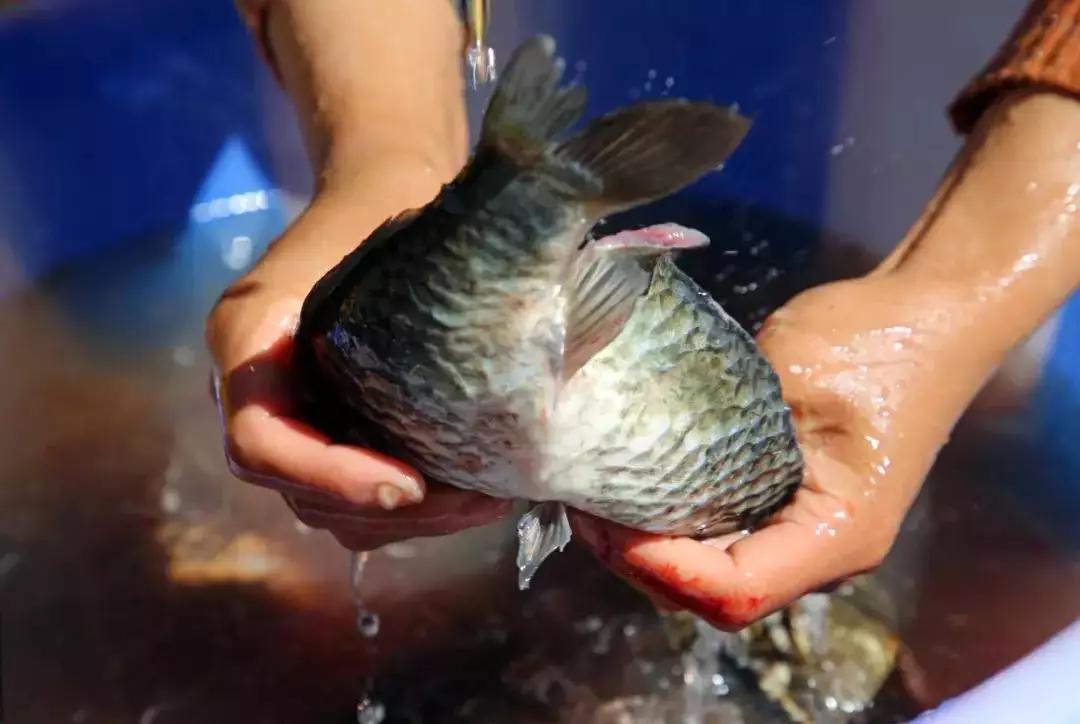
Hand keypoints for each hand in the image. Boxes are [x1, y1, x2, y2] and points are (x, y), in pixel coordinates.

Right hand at [208, 0, 510, 550]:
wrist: (381, 190)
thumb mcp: (391, 234)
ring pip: (330, 509)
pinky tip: (473, 492)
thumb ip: (418, 296)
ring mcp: (292, 416)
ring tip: (486, 501)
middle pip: (297, 490)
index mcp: (251, 338)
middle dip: (387, 510)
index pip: (260, 442)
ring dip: (408, 522)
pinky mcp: (330, 431)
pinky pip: (357, 499)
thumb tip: (519, 352)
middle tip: (474, 501)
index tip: (409, 486)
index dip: (330, 478)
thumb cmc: (388, 207)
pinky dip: (413, 512)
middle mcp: (257, 389)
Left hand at [570, 273, 981, 628]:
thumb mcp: (791, 375)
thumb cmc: (874, 340)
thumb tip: (631, 448)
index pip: (732, 590)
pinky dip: (675, 528)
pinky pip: (726, 541)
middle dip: (641, 563)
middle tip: (584, 508)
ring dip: (652, 551)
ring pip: (716, 577)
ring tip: (597, 501)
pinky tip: (636, 488)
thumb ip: (722, 426)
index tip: (604, 518)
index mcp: (837, 533)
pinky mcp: (794, 507)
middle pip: (716, 596)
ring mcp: (809, 533)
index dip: (660, 566)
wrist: (931, 314)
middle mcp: (824, 552)